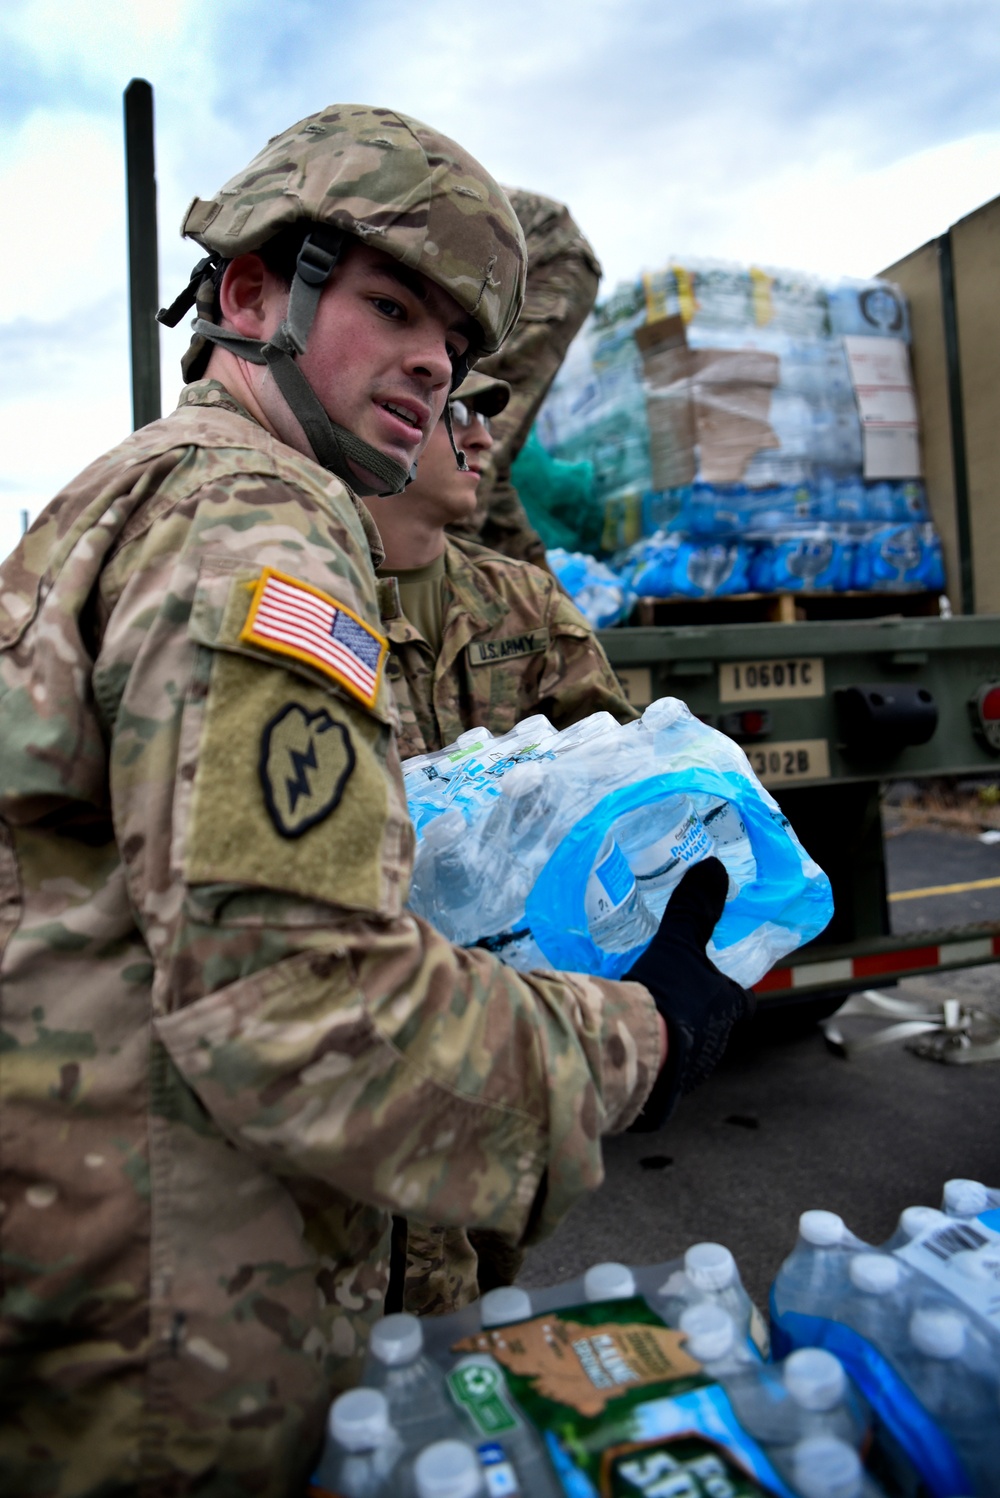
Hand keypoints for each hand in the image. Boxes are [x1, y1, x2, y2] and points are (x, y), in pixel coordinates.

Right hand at [624, 857, 755, 1128]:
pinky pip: (659, 1067)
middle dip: (698, 1012)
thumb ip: (694, 909)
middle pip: (714, 1025)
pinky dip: (649, 1053)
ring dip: (673, 1034)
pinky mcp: (660, 1089)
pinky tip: (627, 1037)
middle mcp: (717, 1045)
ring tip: (645, 1013)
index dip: (732, 991)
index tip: (718, 980)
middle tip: (673, 991)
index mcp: (728, 1010)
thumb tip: (713, 867)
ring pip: (687, 1048)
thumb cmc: (668, 995)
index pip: (743, 1002)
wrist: (634, 1051)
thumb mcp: (679, 943)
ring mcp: (689, 1071)